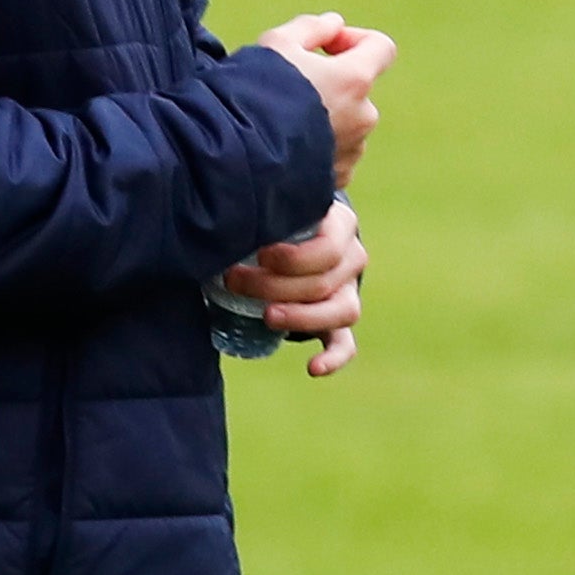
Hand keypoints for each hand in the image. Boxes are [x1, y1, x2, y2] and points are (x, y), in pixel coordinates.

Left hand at [225, 203, 367, 375]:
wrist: (287, 234)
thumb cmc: (272, 218)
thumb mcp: (271, 207)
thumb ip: (259, 206)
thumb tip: (224, 211)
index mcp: (340, 224)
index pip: (329, 248)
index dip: (294, 258)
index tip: (260, 255)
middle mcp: (351, 257)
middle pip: (324, 281)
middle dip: (276, 286)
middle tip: (234, 280)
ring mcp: (348, 291)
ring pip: (341, 310)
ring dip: (301, 317)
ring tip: (267, 317)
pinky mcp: (337, 321)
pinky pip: (346, 344)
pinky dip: (332, 358)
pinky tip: (313, 368)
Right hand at [248, 12, 398, 178]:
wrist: (237, 158)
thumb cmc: (255, 94)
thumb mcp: (276, 44)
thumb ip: (311, 28)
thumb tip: (334, 25)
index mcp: (355, 80)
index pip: (381, 48)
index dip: (354, 39)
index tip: (324, 46)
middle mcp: (362, 117)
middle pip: (357, 89)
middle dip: (330, 84)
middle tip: (288, 87)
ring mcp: (352, 152)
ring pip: (345, 124)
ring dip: (323, 118)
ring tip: (281, 121)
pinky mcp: (337, 179)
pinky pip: (334, 155)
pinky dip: (316, 148)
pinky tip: (284, 147)